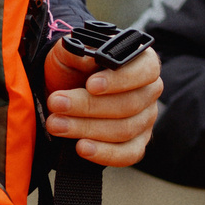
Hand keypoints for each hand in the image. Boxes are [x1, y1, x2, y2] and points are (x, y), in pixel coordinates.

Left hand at [44, 43, 163, 166]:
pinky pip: (128, 154)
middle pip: (130, 104)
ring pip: (125, 129)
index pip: (145, 70)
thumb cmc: (72, 68)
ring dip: (87, 128)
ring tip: (55, 124)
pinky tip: (82, 147)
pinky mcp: (136, 144)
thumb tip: (86, 57)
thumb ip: (76, 50)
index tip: (91, 85)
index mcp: (142, 62)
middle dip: (89, 106)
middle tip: (56, 104)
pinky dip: (105, 153)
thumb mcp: (68, 53)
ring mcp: (146, 119)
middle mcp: (149, 91)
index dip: (120, 80)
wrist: (62, 92)